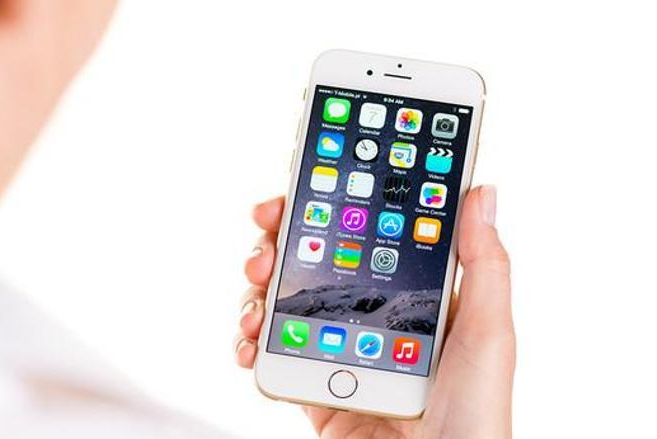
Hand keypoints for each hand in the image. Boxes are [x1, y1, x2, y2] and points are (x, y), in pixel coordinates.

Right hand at [235, 186, 514, 438]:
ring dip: (257, 289)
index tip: (304, 187)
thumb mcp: (488, 332)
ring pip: (282, 302)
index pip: (360, 237)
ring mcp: (334, 350)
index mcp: (405, 296)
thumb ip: (484, 263)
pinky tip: (250, 342)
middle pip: (309, 262)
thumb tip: (480, 192)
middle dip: (278, 243)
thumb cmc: (476, 414)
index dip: (327, 209)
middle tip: (266, 241)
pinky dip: (249, 341)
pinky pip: (271, 353)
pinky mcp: (312, 385)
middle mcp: (365, 316)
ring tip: (257, 297)